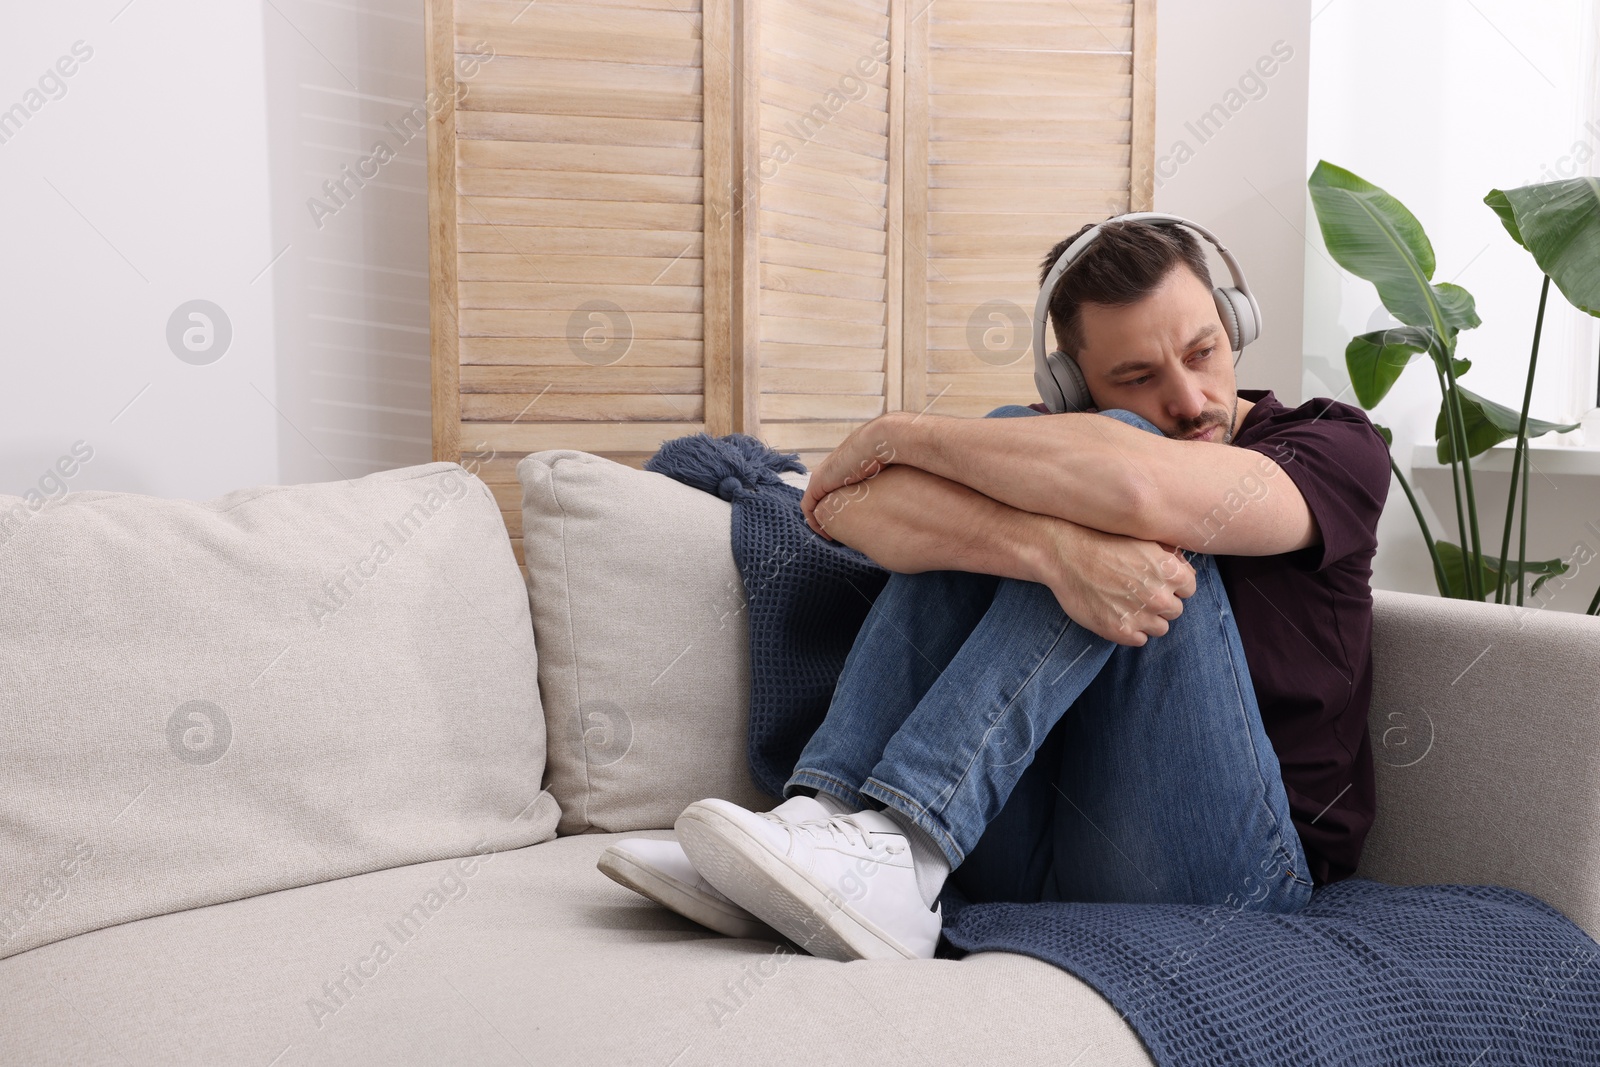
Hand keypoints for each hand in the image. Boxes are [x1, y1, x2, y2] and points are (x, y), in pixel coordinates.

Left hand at [801, 412, 906, 540]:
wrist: (883, 439)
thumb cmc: (895, 452)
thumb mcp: (894, 468)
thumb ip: (896, 478)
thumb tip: (916, 489)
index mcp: (849, 464)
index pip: (839, 486)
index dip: (844, 505)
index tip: (852, 522)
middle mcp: (834, 468)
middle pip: (824, 495)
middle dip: (829, 514)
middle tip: (838, 533)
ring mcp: (824, 474)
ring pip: (814, 502)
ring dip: (820, 520)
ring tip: (830, 536)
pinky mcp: (819, 482)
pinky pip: (808, 506)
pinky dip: (813, 521)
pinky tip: (824, 533)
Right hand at [1030, 519, 1196, 645]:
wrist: (1066, 554)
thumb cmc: (1103, 542)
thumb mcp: (1143, 540)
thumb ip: (1170, 557)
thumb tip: (1185, 571)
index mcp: (1170, 572)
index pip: (1189, 589)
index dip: (1173, 585)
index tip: (1157, 582)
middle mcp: (1159, 596)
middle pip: (1175, 610)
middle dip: (1161, 603)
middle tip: (1138, 593)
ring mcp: (1140, 616)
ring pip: (1160, 628)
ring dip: (1147, 619)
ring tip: (1126, 604)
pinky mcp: (1120, 631)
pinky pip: (1140, 639)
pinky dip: (1131, 630)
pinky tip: (1116, 614)